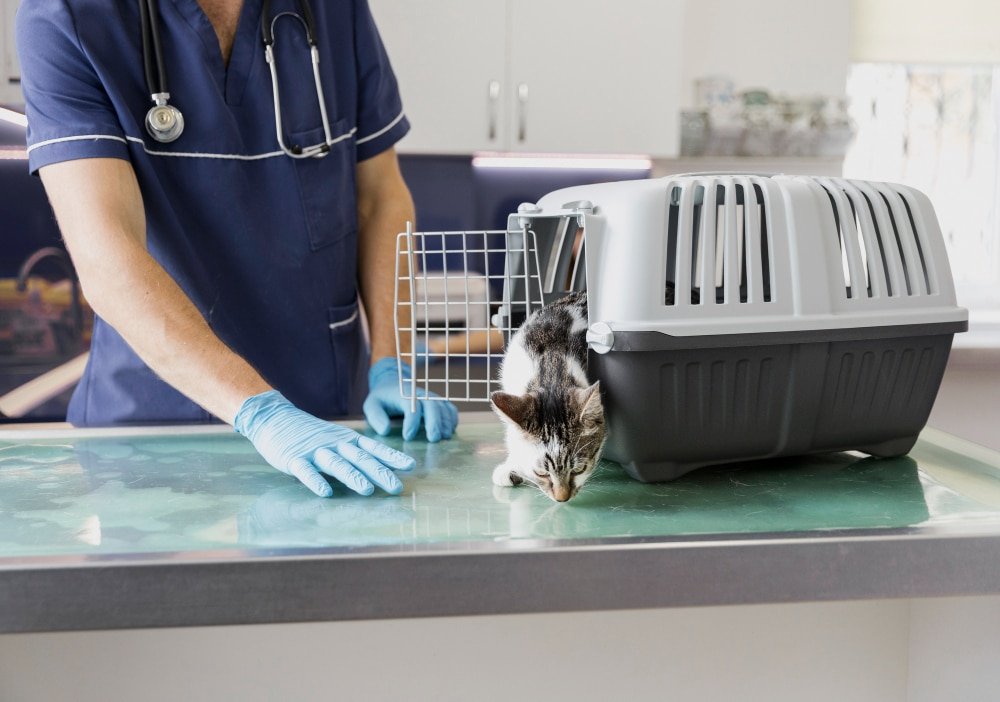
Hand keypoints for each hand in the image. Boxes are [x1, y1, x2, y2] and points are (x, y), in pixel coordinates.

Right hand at [234, 390, 413, 496]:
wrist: (275, 418)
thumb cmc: (311, 433)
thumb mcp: (338, 439)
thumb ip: (359, 453)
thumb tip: (388, 466)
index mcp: (347, 440)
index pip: (374, 449)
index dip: (392, 457)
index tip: (410, 466)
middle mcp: (335, 445)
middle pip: (361, 459)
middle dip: (380, 473)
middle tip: (396, 488)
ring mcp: (315, 452)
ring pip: (337, 464)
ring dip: (352, 477)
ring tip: (367, 490)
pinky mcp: (294, 459)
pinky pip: (306, 471)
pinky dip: (316, 481)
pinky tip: (325, 493)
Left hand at [363, 357, 458, 441]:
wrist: (392, 385)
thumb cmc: (382, 398)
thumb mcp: (371, 405)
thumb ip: (376, 416)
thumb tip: (385, 430)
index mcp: (404, 394)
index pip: (411, 405)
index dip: (411, 421)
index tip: (407, 437)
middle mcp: (420, 394)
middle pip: (432, 405)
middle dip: (434, 422)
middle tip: (433, 439)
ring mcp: (431, 397)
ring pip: (443, 407)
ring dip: (445, 422)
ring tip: (444, 438)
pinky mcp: (438, 402)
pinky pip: (450, 408)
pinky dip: (453, 419)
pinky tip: (450, 431)